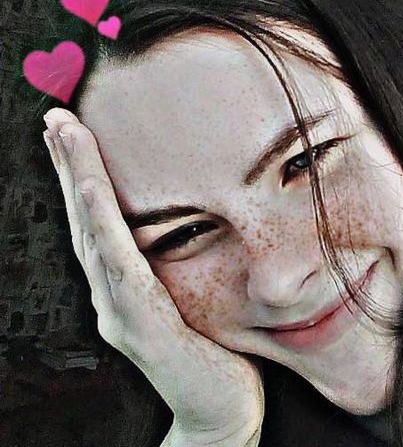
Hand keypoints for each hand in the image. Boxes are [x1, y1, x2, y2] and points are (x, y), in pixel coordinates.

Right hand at [43, 108, 263, 446]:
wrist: (221, 412)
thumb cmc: (212, 349)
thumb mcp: (191, 294)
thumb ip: (175, 264)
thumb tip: (185, 220)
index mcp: (124, 285)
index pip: (97, 221)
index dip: (80, 175)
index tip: (70, 129)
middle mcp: (113, 295)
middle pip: (84, 220)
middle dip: (69, 165)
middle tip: (55, 116)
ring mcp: (123, 312)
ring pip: (93, 236)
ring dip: (78, 181)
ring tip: (66, 136)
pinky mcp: (145, 326)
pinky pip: (121, 268)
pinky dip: (103, 227)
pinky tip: (94, 191)